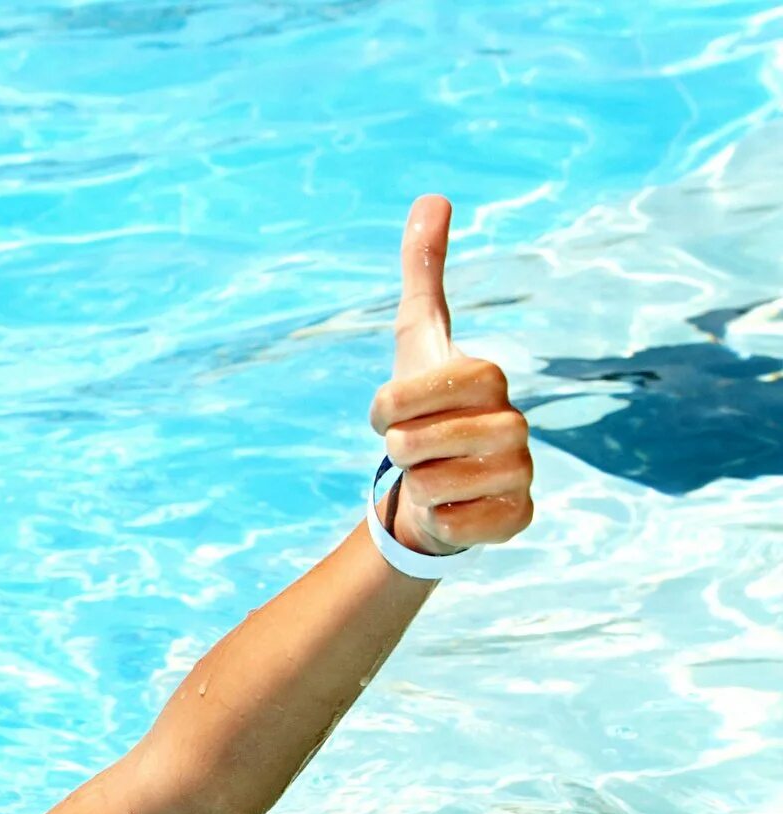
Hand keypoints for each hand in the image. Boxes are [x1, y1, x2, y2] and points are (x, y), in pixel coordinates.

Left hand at [367, 195, 532, 557]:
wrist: (436, 481)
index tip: (386, 412)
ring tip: (434, 474)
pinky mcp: (518, 519)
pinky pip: (453, 524)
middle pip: (412, 443)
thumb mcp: (416, 336)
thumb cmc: (426, 406)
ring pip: (427, 485)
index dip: (385, 406)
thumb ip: (423, 270)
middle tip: (413, 448)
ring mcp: (522, 473)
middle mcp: (516, 424)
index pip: (411, 391)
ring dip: (414, 485)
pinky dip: (438, 519)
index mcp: (488, 377)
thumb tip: (433, 196)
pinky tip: (453, 506)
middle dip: (395, 450)